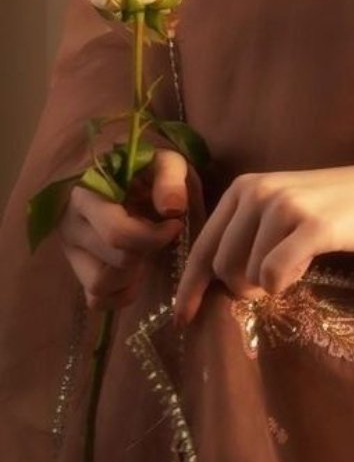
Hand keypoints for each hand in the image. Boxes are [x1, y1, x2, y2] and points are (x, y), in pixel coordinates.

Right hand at [58, 148, 195, 310]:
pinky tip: (137, 273)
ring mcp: (70, 251)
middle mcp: (70, 225)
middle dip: (147, 254)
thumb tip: (172, 210)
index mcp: (87, 195)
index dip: (153, 237)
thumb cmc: (146, 169)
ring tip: (147, 254)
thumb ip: (169, 178)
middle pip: (114, 262)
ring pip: (100, 285)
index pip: (117, 234)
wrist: (129, 176)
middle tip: (161, 238)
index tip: (175, 225)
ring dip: (133, 277)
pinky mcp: (77, 271)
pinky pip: (96, 300)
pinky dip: (122, 294)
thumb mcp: (162, 161)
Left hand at [172, 159, 353, 326]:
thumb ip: (246, 236)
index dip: (190, 286)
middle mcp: (257, 193)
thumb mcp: (278, 212)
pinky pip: (276, 274)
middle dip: (243, 287)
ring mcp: (284, 207)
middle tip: (272, 283)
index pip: (202, 246)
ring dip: (271, 284)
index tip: (183, 317)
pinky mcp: (312, 225)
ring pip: (250, 274)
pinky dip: (284, 283)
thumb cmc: (328, 208)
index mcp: (242, 189)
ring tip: (297, 264)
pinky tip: (303, 268)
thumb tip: (217, 285)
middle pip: (223, 267)